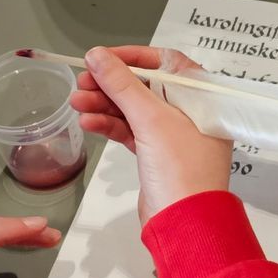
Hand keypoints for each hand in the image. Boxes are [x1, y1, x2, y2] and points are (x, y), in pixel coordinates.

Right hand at [69, 46, 234, 224]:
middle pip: (145, 85)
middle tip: (81, 81)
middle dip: (110, 83)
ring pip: (134, 109)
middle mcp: (190, 111)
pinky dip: (110, 125)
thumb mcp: (150, 119)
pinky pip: (131, 131)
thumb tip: (98, 56)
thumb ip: (122, 84)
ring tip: (76, 102)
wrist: (184, 222)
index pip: (165, 62)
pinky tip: (88, 122)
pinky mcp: (157, 154)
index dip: (132, 57)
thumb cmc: (182, 169)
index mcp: (201, 96)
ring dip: (104, 104)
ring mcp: (173, 134)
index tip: (102, 57)